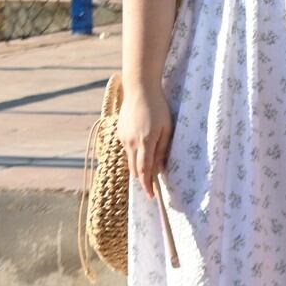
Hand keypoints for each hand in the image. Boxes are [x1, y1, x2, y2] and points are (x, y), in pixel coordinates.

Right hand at [117, 81, 173, 200]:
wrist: (139, 89)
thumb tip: (159, 168)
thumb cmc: (158, 107)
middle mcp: (130, 143)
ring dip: (137, 167)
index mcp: (144, 142)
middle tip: (150, 189)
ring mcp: (122, 138)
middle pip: (134, 168)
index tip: (151, 196)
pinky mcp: (119, 132)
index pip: (144, 171)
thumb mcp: (166, 128)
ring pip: (129, 159)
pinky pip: (127, 148)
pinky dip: (133, 154)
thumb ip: (162, 149)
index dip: (148, 185)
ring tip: (146, 173)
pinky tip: (140, 151)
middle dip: (142, 180)